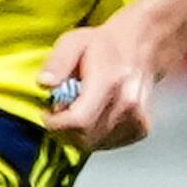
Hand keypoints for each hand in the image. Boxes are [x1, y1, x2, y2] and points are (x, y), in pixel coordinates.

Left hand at [41, 14, 170, 150]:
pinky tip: (93, 116)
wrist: (140, 47)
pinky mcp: (142, 128)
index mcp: (109, 82)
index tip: (47, 113)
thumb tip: (44, 83)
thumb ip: (57, 63)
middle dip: (64, 129)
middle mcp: (128, 104)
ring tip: (78, 109)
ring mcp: (138, 118)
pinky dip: (95, 136)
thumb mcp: (72, 42)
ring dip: (79, 134)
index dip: (56, 123)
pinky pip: (109, 144)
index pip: (79, 121)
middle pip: (85, 137)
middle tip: (61, 109)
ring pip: (96, 144)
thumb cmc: (101, 45)